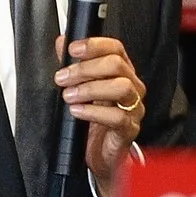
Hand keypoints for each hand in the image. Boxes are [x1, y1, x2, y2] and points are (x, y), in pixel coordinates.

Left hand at [54, 35, 145, 196]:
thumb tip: (61, 43)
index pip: (116, 49)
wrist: (101, 154)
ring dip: (90, 89)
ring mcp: (133, 108)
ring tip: (69, 95)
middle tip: (63, 77)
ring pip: (121, 87)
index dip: (94, 45)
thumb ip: (73, 64)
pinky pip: (117, 116)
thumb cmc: (94, 120)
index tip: (73, 49)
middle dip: (85, 69)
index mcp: (122, 73)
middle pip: (117, 65)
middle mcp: (132, 87)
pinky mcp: (129, 129)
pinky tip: (77, 111)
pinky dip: (93, 111)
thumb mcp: (80, 88)